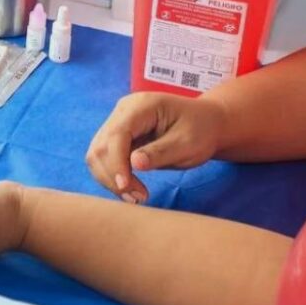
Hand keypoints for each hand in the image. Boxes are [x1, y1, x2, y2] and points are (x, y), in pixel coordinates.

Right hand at [86, 92, 226, 203]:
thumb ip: (161, 152)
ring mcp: (118, 122)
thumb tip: (134, 164)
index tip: (127, 187)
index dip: (117, 163)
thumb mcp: (188, 143)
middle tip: (138, 198)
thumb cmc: (202, 130)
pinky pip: (105, 159)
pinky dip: (113, 177)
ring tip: (135, 197)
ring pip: (98, 155)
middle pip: (101, 146)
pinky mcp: (117, 137)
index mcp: (142, 106)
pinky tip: (130, 189)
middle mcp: (123, 111)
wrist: (207, 123)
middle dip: (112, 176)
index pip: (117, 135)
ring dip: (110, 179)